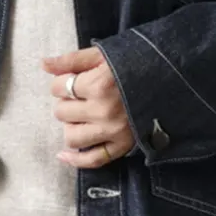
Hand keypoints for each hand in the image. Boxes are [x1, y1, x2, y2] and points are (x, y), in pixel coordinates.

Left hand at [41, 46, 135, 167]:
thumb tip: (43, 64)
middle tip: (81, 95)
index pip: (59, 88)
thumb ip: (72, 60)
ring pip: (71, 137)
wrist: (171, 78)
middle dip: (67, 102)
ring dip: (71, 125)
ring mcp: (114, 131)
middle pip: (61, 112)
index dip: (61, 82)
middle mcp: (104, 111)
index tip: (73, 80)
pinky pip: (93, 159)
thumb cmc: (136, 62)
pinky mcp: (124, 145)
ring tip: (82, 115)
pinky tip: (64, 154)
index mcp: (99, 84)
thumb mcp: (104, 55)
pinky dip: (75, 160)